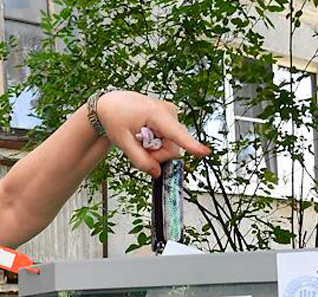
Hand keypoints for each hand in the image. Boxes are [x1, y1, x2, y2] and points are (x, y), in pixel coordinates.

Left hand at [93, 91, 211, 176]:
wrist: (112, 104)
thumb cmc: (115, 117)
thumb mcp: (123, 142)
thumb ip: (140, 159)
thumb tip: (157, 172)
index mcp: (156, 113)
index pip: (176, 133)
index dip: (191, 145)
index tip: (205, 151)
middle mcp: (169, 111)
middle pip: (172, 147)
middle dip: (156, 155)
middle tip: (139, 148)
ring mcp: (171, 114)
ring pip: (171, 145)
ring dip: (155, 149)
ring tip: (140, 138)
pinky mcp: (170, 118)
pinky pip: (169, 139)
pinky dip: (157, 143)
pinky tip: (146, 135)